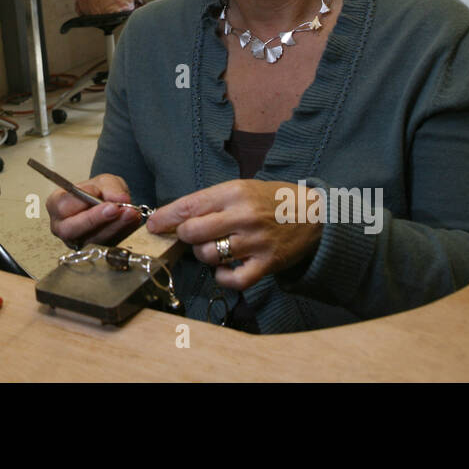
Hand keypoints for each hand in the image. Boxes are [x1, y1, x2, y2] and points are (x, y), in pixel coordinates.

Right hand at [47, 173, 143, 247]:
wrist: (105, 204)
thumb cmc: (96, 192)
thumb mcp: (103, 181)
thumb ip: (110, 187)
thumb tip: (120, 199)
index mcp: (55, 205)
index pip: (62, 205)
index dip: (80, 201)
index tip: (98, 193)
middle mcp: (62, 227)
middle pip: (71, 229)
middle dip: (94, 219)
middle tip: (114, 209)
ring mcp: (76, 243)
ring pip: (92, 240)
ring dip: (114, 227)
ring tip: (129, 213)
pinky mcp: (93, 252)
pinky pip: (107, 246)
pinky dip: (122, 232)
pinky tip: (132, 221)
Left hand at [146, 180, 322, 290]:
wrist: (315, 214)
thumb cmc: (270, 200)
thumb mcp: (241, 188)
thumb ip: (211, 201)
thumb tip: (174, 217)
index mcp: (234, 192)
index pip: (188, 206)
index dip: (165, 218)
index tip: (153, 225)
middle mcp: (244, 216)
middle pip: (193, 232)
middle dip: (184, 236)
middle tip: (191, 236)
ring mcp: (256, 241)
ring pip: (209, 255)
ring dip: (204, 254)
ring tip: (214, 247)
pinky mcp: (267, 264)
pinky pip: (233, 279)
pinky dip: (223, 277)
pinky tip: (226, 267)